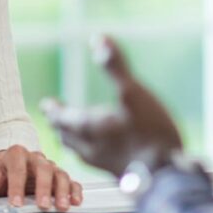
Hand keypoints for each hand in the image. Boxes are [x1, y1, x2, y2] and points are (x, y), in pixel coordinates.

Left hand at [0, 145, 81, 211]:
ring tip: (62, 206)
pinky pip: (71, 180)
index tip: (15, 204)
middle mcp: (36, 158)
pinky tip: (76, 201)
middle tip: (43, 205)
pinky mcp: (58, 176)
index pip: (17, 167)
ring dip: (62, 190)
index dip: (17, 186)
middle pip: (43, 168)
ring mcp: (49, 166)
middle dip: (44, 188)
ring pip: (60, 174)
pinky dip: (75, 190)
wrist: (8, 168)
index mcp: (16, 155)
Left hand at [42, 36, 182, 176]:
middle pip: (65, 135)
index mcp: (88, 126)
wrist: (166, 173)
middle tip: (56, 116)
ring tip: (72, 131)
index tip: (46, 104)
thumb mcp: (132, 92)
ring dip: (71, 137)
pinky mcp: (116, 172)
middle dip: (60, 123)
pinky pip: (92, 158)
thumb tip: (99, 38)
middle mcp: (89, 146)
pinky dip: (87, 148)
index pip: (60, 117)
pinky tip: (101, 147)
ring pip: (77, 149)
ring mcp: (102, 162)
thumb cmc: (149, 131)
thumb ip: (114, 66)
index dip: (52, 110)